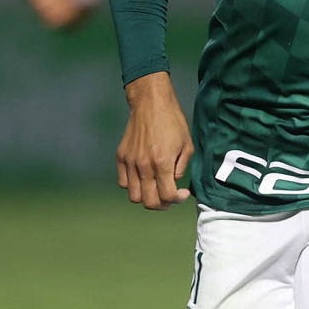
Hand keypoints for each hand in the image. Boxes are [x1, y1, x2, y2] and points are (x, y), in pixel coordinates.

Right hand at [117, 72, 192, 209]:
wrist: (151, 103)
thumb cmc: (172, 122)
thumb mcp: (187, 145)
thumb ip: (181, 169)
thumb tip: (173, 182)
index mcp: (163, 162)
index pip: (167, 196)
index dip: (177, 200)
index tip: (182, 193)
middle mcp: (144, 165)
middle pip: (149, 202)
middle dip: (162, 204)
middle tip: (168, 196)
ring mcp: (130, 162)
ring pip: (134, 196)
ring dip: (146, 197)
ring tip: (154, 189)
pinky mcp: (121, 157)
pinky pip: (123, 182)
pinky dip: (133, 185)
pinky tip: (143, 177)